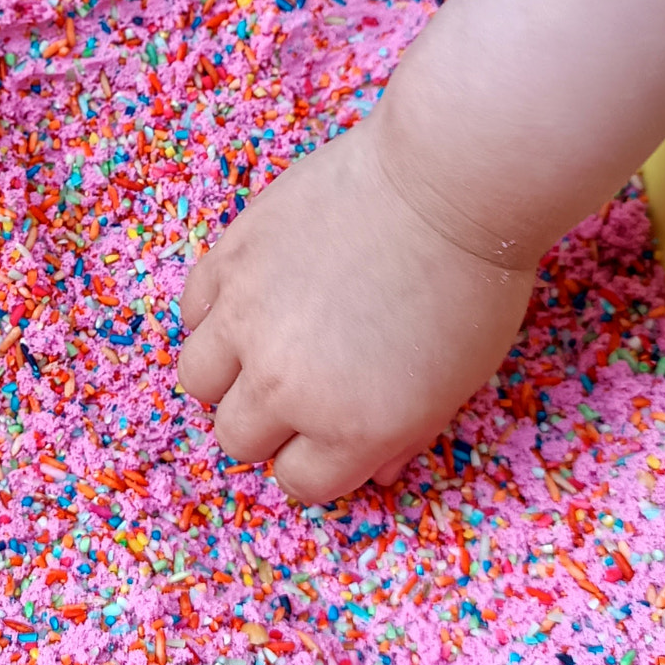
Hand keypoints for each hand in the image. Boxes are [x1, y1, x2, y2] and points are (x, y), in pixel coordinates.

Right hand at [176, 108, 531, 504]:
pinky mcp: (229, 260)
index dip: (313, 461)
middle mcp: (287, 386)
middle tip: (298, 386)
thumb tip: (373, 471)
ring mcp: (247, 321)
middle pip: (237, 439)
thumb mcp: (456, 383)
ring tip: (262, 344)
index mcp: (351, 430)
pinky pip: (192, 311)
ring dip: (227, 374)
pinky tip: (253, 297)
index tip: (326, 433)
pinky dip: (215, 313)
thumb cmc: (472, 283)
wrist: (447, 182)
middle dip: (267, 424)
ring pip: (198, 381)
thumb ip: (405, 435)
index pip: (297, 482)